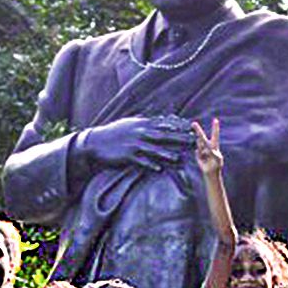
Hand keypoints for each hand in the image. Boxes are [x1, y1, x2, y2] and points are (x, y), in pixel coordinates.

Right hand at [79, 115, 195, 171]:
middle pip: (163, 135)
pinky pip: (141, 161)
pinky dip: (150, 164)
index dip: (178, 126)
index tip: (190, 127)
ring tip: (177, 158)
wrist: (95, 142)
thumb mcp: (129, 123)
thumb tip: (159, 118)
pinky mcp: (127, 155)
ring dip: (166, 154)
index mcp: (141, 124)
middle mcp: (139, 132)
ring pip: (153, 149)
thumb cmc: (114, 133)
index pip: (164, 124)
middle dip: (178, 138)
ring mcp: (133, 144)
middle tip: (192, 141)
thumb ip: (145, 121)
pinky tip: (158, 169)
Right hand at [192, 117, 222, 177]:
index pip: (215, 135)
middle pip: (202, 136)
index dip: (215, 127)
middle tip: (193, 123)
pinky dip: (200, 155)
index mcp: (214, 145)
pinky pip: (198, 152)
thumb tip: (209, 149)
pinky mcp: (198, 155)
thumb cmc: (217, 165)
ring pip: (200, 145)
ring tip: (206, 154)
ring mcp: (202, 150)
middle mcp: (207, 146)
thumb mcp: (218, 159)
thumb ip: (214, 153)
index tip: (215, 119)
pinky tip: (203, 159)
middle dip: (198, 130)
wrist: (211, 172)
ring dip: (202, 148)